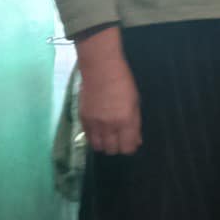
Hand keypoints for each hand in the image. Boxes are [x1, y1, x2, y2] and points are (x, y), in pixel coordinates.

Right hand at [76, 28, 141, 154]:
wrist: (100, 69)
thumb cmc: (123, 83)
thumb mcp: (135, 102)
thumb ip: (136, 124)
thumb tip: (137, 141)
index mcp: (125, 121)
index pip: (127, 148)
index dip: (130, 147)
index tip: (130, 142)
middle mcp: (109, 126)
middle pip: (112, 150)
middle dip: (117, 147)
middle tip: (119, 138)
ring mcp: (94, 124)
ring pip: (98, 147)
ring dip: (104, 144)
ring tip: (108, 136)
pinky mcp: (82, 119)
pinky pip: (88, 137)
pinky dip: (94, 137)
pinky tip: (99, 130)